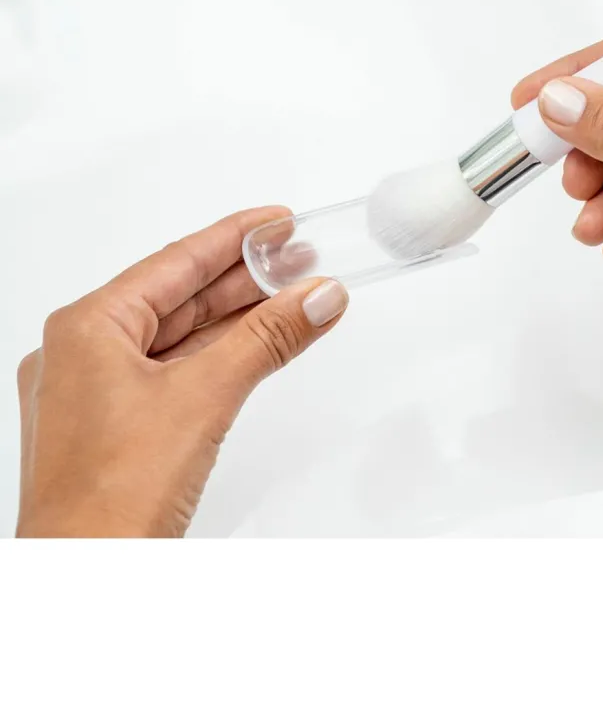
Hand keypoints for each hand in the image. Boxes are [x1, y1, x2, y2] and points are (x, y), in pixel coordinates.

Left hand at [15, 207, 347, 537]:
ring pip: (180, 337)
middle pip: (178, 298)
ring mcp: (96, 394)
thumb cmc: (110, 498)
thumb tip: (317, 295)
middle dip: (244, 280)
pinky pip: (177, 373)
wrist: (84, 583)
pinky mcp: (116, 429)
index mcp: (86, 329)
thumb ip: (268, 337)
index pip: (174, 262)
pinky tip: (263, 346)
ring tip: (295, 297)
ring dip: (239, 320)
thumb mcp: (205, 396)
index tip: (278, 222)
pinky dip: (223, 357)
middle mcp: (83, 355)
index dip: (233, 237)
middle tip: (300, 259)